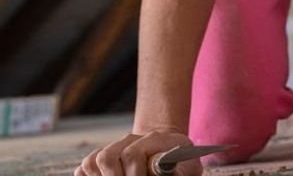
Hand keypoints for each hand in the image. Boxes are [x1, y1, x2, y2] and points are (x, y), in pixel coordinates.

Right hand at [74, 130, 200, 175]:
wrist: (168, 152)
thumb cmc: (181, 165)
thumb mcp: (188, 167)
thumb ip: (179, 172)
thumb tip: (167, 173)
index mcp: (154, 139)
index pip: (132, 154)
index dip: (133, 174)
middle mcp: (130, 140)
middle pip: (106, 157)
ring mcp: (114, 147)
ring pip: (93, 161)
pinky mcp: (101, 158)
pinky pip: (84, 167)